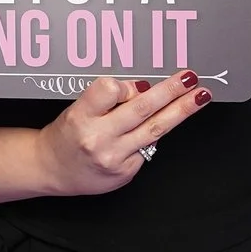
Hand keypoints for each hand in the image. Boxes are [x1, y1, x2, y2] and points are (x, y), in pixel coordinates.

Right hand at [37, 71, 210, 196]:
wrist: (51, 169)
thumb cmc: (66, 135)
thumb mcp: (78, 109)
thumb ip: (110, 100)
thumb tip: (145, 89)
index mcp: (81, 117)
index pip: (109, 90)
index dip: (125, 86)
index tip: (135, 86)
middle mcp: (98, 138)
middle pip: (142, 109)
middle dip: (171, 91)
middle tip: (191, 78)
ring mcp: (114, 158)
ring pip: (155, 130)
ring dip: (181, 110)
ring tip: (200, 96)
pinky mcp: (125, 173)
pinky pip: (148, 148)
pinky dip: (152, 136)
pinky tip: (148, 131)